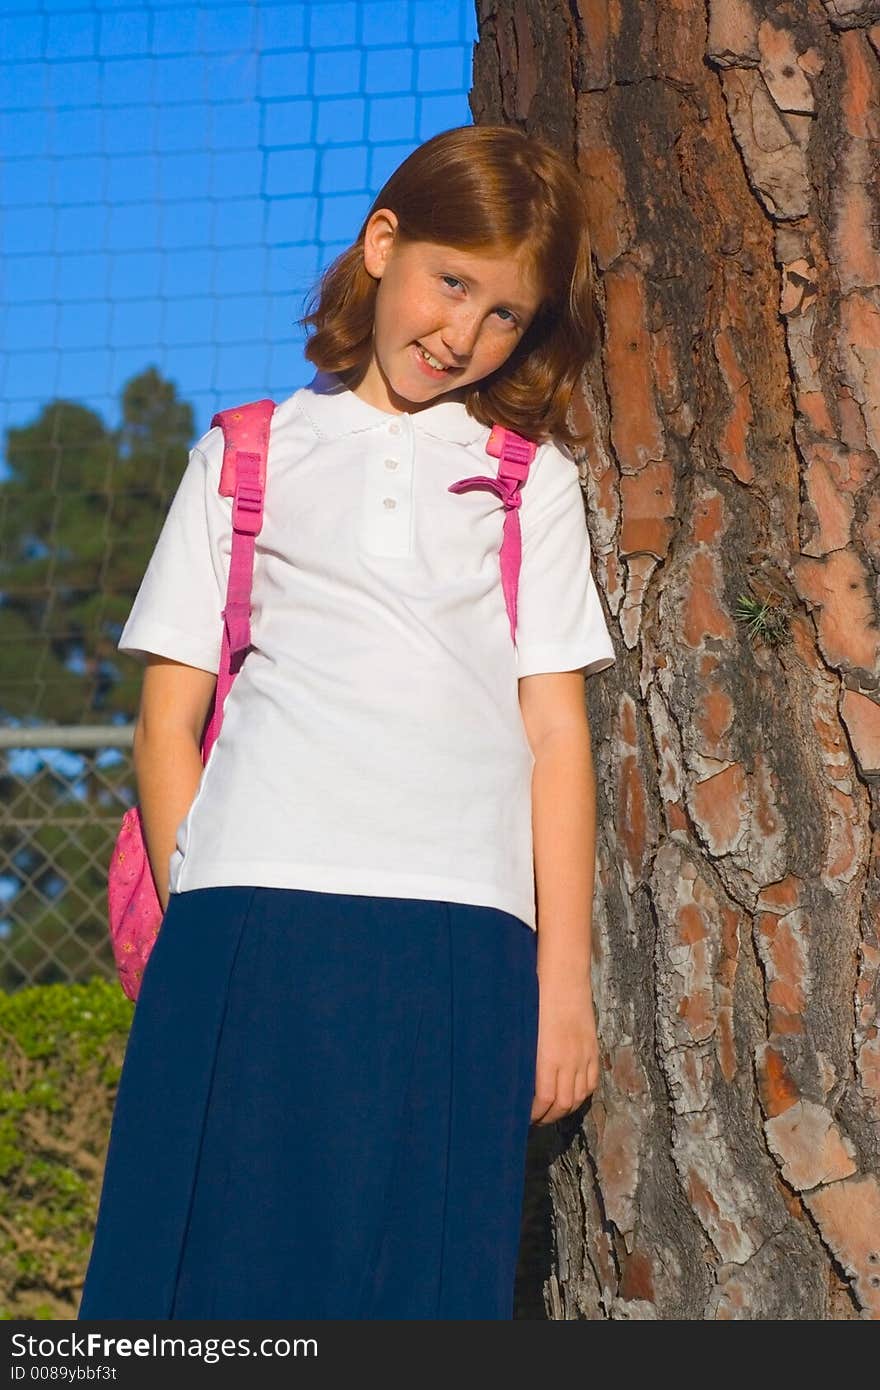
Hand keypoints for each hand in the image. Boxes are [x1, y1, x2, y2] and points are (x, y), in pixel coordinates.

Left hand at [530, 973, 599, 1125]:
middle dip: (547, 1116)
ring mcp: (583, 1056)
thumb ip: (523, 1057)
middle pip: (562, 1103)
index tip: (522, 1118)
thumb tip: (513, 1080)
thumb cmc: (536, 998)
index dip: (533, 1114)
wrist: (564, 977)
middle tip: (534, 1120)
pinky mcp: (593, 1049)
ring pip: (578, 1097)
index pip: (543, 1099)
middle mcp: (569, 1060)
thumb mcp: (524, 1030)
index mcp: (548, 1057)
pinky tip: (570, 1097)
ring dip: (564, 1109)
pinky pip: (591, 1082)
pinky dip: (581, 1096)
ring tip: (550, 1112)